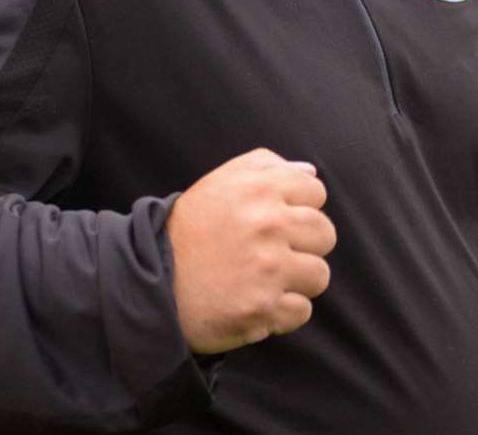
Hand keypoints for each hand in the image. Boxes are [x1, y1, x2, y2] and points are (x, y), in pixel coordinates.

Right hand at [165, 147, 336, 353]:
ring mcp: (268, 268)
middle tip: (275, 253)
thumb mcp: (219, 182)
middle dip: (305, 245)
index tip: (279, 221)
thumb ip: (265, 166)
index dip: (300, 207)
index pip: (316, 192)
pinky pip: (302, 311)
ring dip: (297, 281)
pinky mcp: (263, 307)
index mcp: (260, 189)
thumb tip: (309, 171)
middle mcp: (268, 225)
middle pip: (325, 234)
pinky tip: (258, 302)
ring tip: (268, 280)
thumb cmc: (189, 230)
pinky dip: (283, 312)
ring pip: (319, 274)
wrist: (153, 282)